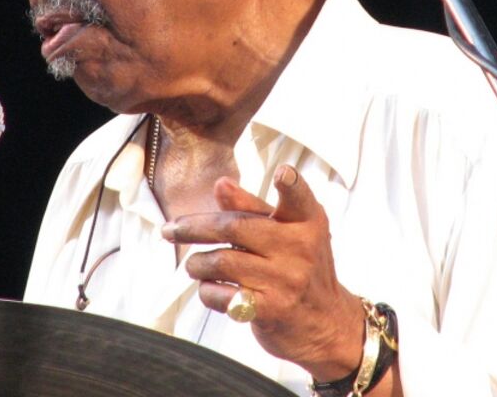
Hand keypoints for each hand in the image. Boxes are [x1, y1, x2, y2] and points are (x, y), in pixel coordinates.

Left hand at [161, 165, 365, 380]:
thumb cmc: (301, 268)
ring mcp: (286, 280)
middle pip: (235, 227)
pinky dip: (207, 290)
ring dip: (197, 264)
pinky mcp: (271, 310)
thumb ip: (254, 208)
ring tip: (193, 265)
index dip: (291, 185)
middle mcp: (300, 249)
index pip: (299, 199)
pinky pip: (223, 295)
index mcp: (307, 222)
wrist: (326, 323)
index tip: (282, 173)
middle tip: (171, 229)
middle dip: (194, 227)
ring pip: (222, 262)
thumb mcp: (289, 233)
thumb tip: (221, 184)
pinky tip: (210, 287)